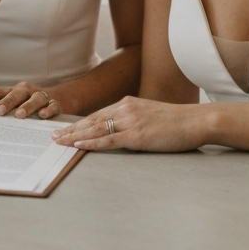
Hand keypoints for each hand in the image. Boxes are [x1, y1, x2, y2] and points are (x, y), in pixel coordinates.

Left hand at [0, 81, 61, 119]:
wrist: (58, 99)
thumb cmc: (31, 100)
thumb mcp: (18, 98)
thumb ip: (3, 99)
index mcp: (19, 89)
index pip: (5, 91)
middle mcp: (30, 91)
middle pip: (19, 94)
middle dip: (9, 102)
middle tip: (0, 111)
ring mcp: (43, 97)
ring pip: (36, 99)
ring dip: (27, 106)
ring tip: (19, 114)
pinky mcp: (55, 105)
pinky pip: (53, 106)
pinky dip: (48, 110)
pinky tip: (42, 115)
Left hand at [50, 96, 202, 151]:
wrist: (196, 120)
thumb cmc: (177, 121)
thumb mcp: (150, 114)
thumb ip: (133, 119)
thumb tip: (121, 130)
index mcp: (128, 104)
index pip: (97, 114)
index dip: (79, 123)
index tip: (64, 128)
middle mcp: (125, 109)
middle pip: (91, 120)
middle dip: (70, 129)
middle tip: (53, 135)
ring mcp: (130, 122)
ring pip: (95, 129)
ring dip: (74, 136)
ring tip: (58, 141)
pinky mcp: (137, 136)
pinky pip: (109, 140)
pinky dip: (91, 143)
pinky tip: (79, 146)